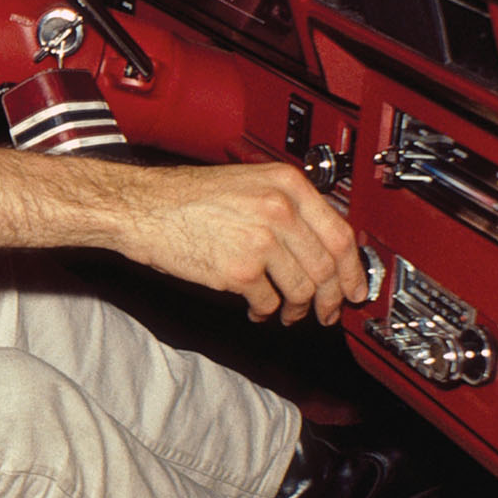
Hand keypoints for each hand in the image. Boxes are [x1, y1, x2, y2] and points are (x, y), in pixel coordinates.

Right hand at [124, 161, 367, 323]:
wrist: (142, 207)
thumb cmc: (186, 196)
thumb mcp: (248, 184)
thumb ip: (286, 207)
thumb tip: (317, 244)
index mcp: (286, 185)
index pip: (340, 234)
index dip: (353, 269)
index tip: (355, 287)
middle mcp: (279, 210)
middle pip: (325, 267)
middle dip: (331, 298)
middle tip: (328, 311)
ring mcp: (260, 241)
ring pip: (302, 289)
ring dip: (299, 309)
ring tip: (289, 313)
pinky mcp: (238, 271)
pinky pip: (268, 301)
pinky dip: (267, 313)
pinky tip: (260, 312)